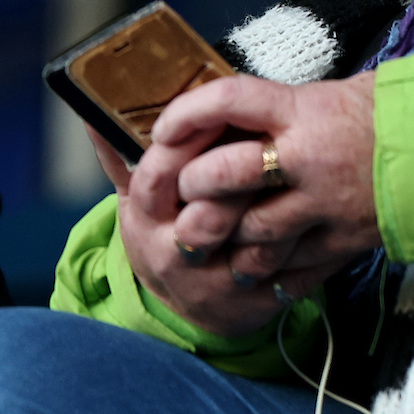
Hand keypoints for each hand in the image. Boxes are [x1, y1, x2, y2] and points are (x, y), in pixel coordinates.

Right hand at [92, 125, 293, 337]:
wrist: (194, 304)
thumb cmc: (170, 231)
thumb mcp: (142, 197)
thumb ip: (123, 154)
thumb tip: (91, 109)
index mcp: (145, 220)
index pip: (158, 176)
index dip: (189, 140)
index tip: (220, 114)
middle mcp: (173, 257)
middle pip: (208, 212)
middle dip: (240, 177)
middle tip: (270, 142)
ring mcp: (215, 286)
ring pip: (254, 242)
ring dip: (281, 209)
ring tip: (300, 178)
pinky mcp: (254, 304)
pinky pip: (289, 271)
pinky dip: (307, 241)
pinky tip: (321, 215)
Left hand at [130, 74, 383, 296]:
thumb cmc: (393, 112)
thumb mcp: (333, 95)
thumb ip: (279, 112)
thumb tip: (221, 123)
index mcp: (306, 110)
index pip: (228, 101)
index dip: (185, 114)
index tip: (163, 128)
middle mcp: (310, 157)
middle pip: (224, 176)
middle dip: (193, 189)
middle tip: (187, 195)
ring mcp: (327, 205)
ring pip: (250, 235)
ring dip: (224, 242)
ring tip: (214, 242)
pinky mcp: (344, 242)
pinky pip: (288, 271)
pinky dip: (266, 274)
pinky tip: (256, 268)